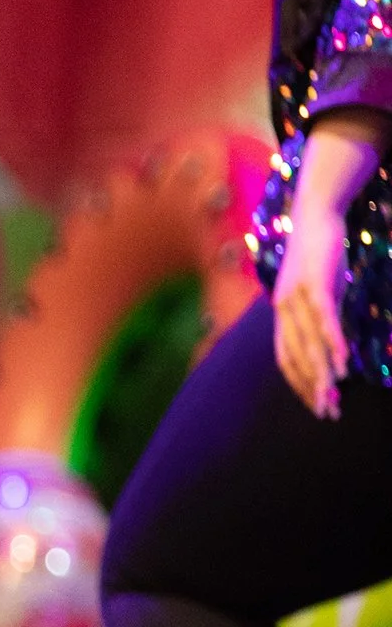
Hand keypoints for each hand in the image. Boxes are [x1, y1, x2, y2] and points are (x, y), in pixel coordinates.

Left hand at [273, 199, 349, 419]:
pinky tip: (344, 361)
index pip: (287, 357)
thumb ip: (323, 321)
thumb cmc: (319, 257)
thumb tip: (335, 350)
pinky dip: (333, 341)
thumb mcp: (320, 293)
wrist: (315, 215)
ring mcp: (296, 294)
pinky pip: (323, 317)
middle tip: (327, 412)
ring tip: (333, 397)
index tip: (317, 405)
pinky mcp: (314, 281)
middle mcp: (283, 307)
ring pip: (309, 342)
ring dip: (322, 372)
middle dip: (312, 387)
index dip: (301, 383)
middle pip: (296, 356)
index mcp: (282, 313)